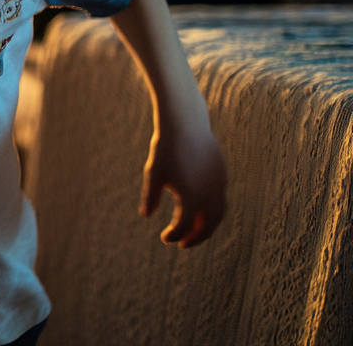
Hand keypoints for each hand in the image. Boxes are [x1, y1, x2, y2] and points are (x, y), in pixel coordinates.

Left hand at [141, 120, 226, 247]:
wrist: (185, 123)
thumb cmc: (165, 148)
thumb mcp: (154, 172)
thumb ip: (150, 196)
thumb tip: (146, 215)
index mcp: (192, 197)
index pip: (185, 226)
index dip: (175, 235)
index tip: (165, 238)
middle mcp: (209, 194)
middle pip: (207, 226)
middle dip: (196, 237)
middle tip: (183, 244)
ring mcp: (219, 184)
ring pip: (218, 214)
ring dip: (207, 227)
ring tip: (194, 232)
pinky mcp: (222, 175)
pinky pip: (221, 199)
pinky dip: (212, 211)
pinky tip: (200, 210)